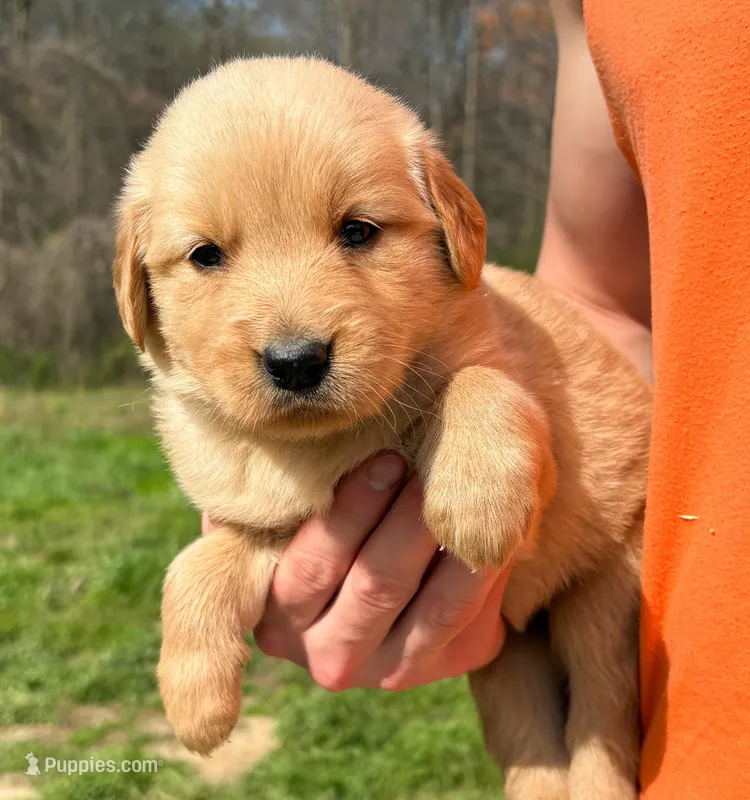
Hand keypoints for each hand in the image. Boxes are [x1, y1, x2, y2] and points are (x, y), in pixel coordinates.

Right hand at [202, 453, 509, 690]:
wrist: (390, 544)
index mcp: (278, 617)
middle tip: (434, 461)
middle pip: (377, 585)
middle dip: (409, 518)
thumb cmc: (327, 508)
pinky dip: (484, 565)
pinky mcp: (448, 664)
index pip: (311, 570)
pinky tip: (492, 520)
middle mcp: (328, 655)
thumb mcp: (284, 511)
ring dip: (453, 540)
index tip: (385, 459)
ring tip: (464, 485)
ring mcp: (391, 668)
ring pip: (433, 606)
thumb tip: (256, 481)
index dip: (351, 514)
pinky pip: (472, 613)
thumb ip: (265, 505)